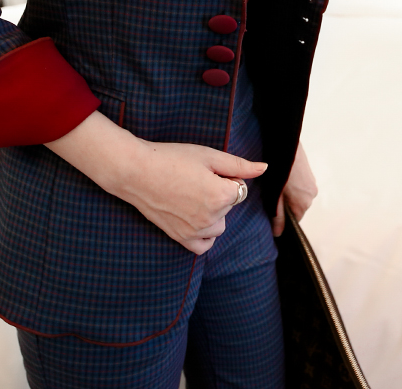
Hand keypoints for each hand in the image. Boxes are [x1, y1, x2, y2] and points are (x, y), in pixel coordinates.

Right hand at [116, 141, 267, 253]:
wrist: (136, 171)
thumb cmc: (171, 158)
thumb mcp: (208, 155)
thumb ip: (239, 165)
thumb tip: (265, 168)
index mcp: (222, 196)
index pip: (239, 189)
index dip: (224, 177)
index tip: (204, 171)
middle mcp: (212, 218)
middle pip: (229, 207)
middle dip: (218, 193)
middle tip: (192, 179)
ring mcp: (196, 231)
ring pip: (219, 225)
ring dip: (212, 212)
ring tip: (189, 195)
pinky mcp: (181, 238)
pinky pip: (204, 245)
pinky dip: (204, 234)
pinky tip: (193, 217)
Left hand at [272, 142, 316, 236]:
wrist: (285, 142)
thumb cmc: (278, 168)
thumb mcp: (274, 194)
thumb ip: (277, 214)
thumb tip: (278, 233)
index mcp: (304, 203)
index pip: (294, 220)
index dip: (282, 218)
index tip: (271, 210)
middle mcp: (312, 196)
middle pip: (296, 209)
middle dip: (284, 205)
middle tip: (270, 194)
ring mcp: (312, 185)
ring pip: (298, 197)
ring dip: (288, 195)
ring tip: (275, 184)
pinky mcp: (310, 176)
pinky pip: (300, 188)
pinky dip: (291, 186)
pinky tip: (281, 177)